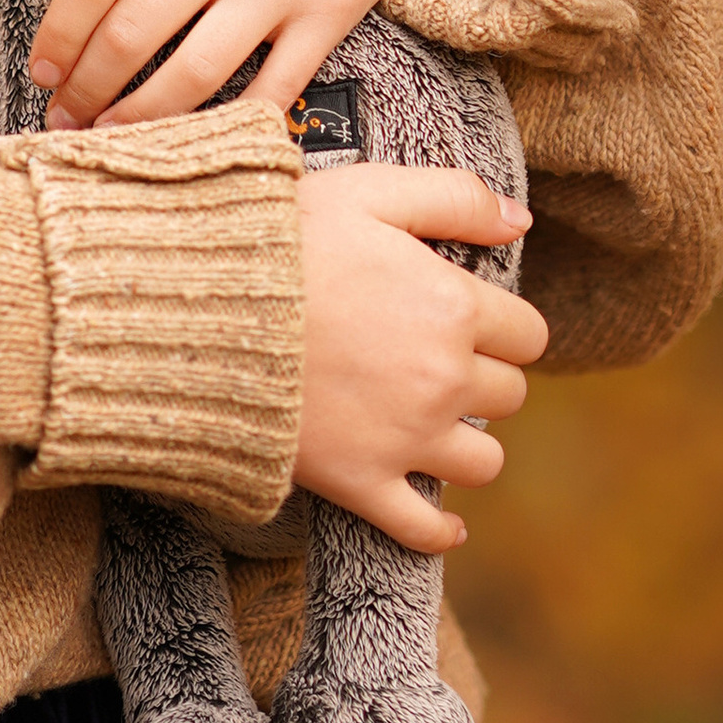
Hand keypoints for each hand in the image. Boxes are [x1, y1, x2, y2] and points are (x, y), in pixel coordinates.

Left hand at [17, 0, 529, 128]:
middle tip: (61, 118)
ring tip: (111, 138)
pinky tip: (200, 141)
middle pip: (132, 35)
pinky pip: (273, 87)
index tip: (39, 68)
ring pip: (193, 74)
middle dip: (86, 88)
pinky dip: (232, 124)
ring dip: (142, 118)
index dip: (58, 35)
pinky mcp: (330, 12)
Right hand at [295, 167, 546, 550]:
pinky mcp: (360, 482)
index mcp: (452, 306)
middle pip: (508, 395)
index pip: (527, 333)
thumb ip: (452, 196)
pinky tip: (447, 522)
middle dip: (478, 374)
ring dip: (464, 442)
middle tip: (430, 356)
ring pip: (482, 462)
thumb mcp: (366, 191)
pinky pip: (424, 528)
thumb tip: (518, 221)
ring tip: (429, 420)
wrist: (194, 308)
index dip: (500, 322)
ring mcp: (404, 438)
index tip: (463, 314)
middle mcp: (442, 379)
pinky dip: (441, 530)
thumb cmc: (278, 240)